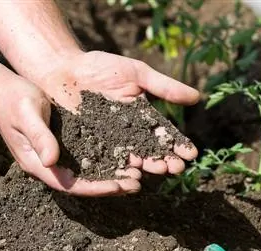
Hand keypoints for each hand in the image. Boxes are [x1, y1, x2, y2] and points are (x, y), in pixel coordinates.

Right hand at [0, 73, 140, 195]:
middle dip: (110, 186)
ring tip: (138, 175)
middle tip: (137, 184)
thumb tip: (51, 161)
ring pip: (89, 173)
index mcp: (38, 164)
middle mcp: (50, 165)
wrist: (5, 91)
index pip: (70, 184)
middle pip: (84, 184)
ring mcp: (58, 157)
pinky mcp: (66, 146)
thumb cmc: (14, 101)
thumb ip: (39, 136)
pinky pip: (90, 158)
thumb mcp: (26, 115)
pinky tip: (127, 158)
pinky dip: (108, 160)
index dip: (95, 187)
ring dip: (113, 176)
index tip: (117, 186)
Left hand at [38, 50, 199, 175]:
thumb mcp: (137, 73)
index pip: (164, 135)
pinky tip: (128, 174)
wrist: (62, 68)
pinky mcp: (88, 147)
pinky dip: (116, 168)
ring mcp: (108, 142)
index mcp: (143, 118)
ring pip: (130, 158)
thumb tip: (198, 98)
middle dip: (164, 160)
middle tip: (176, 168)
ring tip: (156, 171)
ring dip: (145, 167)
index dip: (177, 145)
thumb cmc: (101, 67)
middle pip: (150, 151)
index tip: (191, 154)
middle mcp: (128, 134)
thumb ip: (164, 86)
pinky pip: (103, 160)